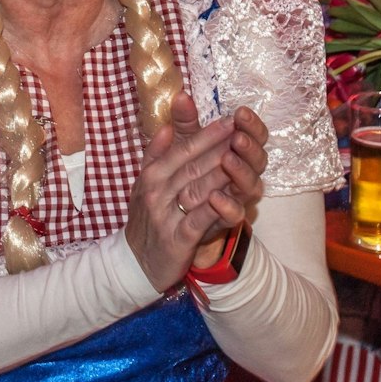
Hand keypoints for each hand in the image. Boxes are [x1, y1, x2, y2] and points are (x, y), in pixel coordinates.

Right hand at [124, 93, 253, 290]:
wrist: (135, 261)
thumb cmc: (146, 218)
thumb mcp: (144, 183)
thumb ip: (156, 154)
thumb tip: (165, 126)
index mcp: (151, 175)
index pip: (182, 149)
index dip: (207, 134)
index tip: (231, 120)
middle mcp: (157, 192)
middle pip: (193, 166)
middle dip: (220, 148)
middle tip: (244, 133)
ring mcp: (166, 216)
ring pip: (198, 189)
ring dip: (223, 174)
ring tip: (245, 159)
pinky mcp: (177, 240)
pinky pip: (200, 220)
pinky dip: (215, 208)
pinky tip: (231, 197)